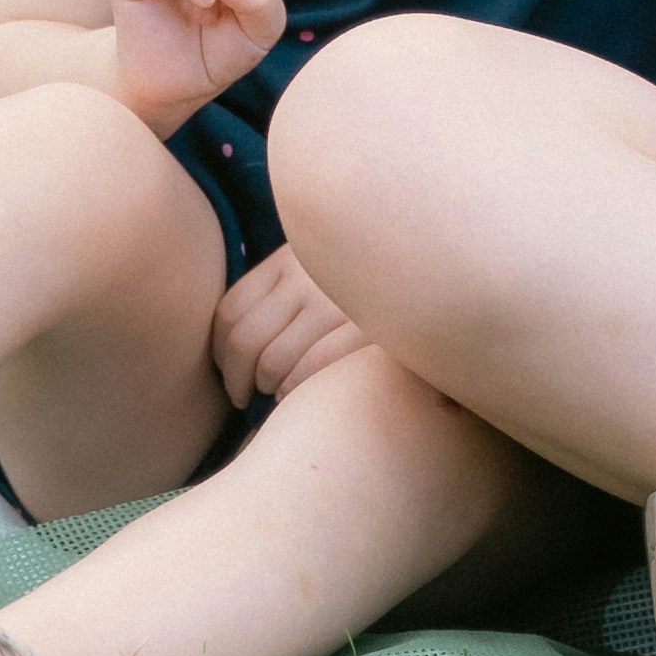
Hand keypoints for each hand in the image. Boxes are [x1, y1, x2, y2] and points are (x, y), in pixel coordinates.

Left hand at [207, 247, 370, 409]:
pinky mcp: (365, 329)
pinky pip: (312, 370)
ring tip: (279, 395)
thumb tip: (233, 343)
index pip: (231, 311)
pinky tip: (304, 396)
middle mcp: (309, 276)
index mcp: (289, 258)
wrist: (434, 263)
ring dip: (269, 388)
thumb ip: (284, 291)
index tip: (231, 376)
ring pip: (274, 361)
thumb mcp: (319, 267)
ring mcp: (337, 302)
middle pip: (245, 341)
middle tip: (248, 396)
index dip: (221, 354)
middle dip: (238, 380)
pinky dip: (298, 390)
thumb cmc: (368, 281)